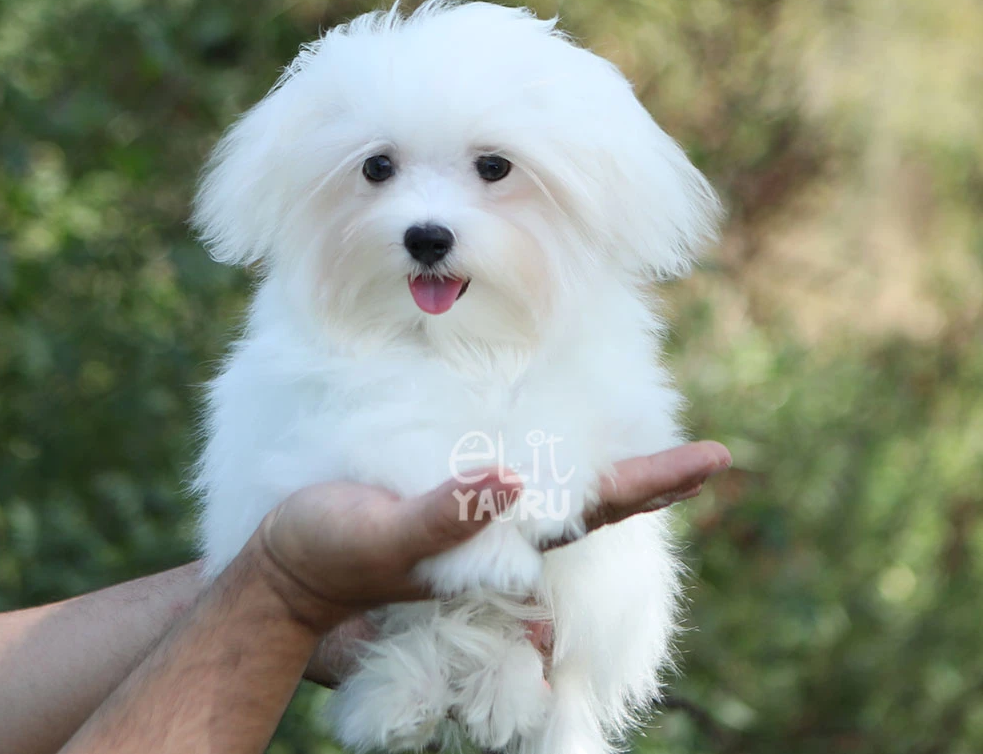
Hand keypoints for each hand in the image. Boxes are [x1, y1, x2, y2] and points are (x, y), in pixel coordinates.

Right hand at [298, 440, 730, 682]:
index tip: (714, 458)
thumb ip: (445, 517)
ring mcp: (482, 516)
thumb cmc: (333, 555)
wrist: (289, 570)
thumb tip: (513, 481)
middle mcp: (505, 531)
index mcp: (502, 544)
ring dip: (615, 467)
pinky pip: (520, 473)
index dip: (654, 483)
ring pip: (565, 490)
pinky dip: (558, 453)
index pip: (597, 511)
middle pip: (597, 503)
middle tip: (711, 456)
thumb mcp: (384, 537)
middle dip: (653, 480)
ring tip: (660, 442)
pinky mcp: (452, 496)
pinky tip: (569, 432)